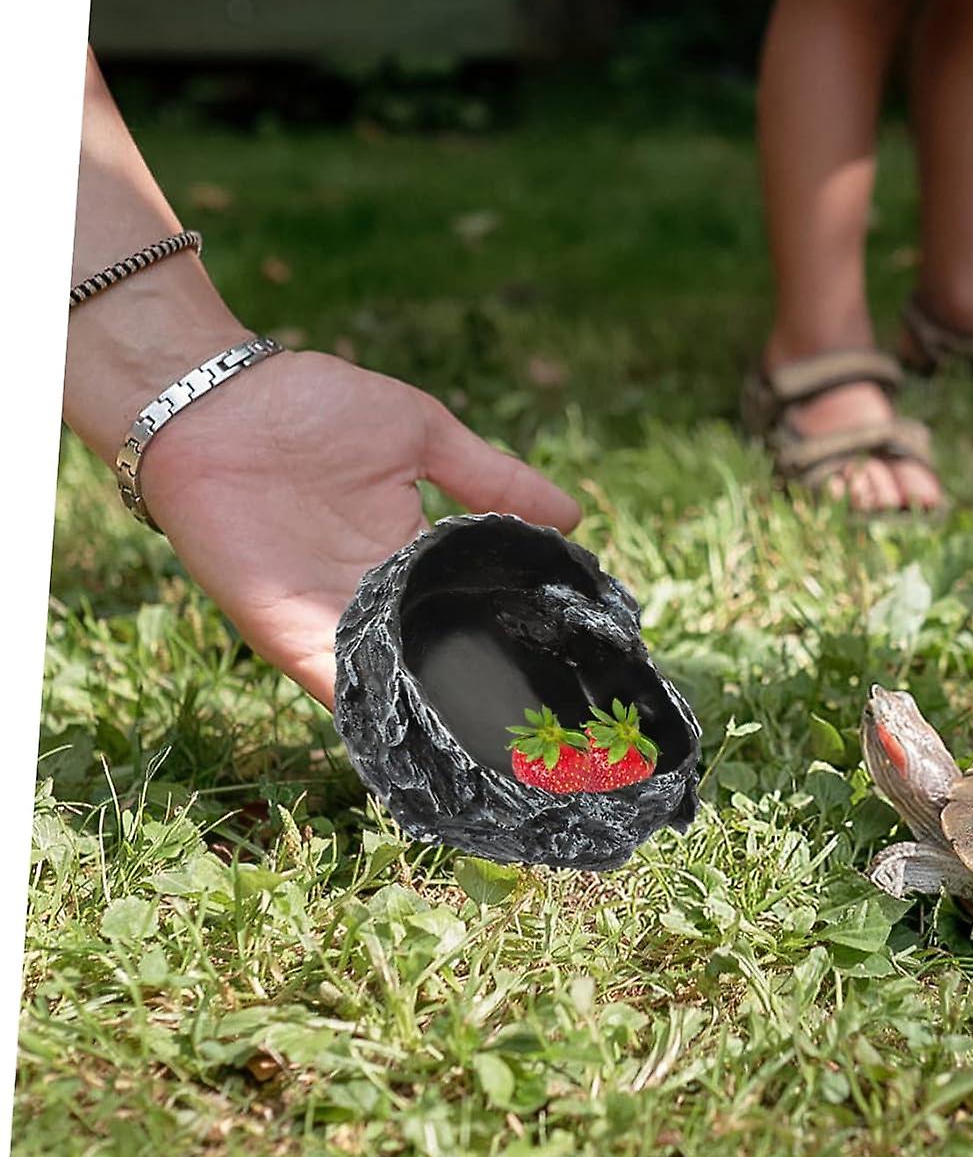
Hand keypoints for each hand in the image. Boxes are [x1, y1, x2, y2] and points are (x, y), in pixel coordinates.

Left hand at [139, 349, 580, 708]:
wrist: (216, 401)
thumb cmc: (313, 404)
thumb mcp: (424, 435)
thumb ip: (494, 479)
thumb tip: (573, 517)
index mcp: (411, 555)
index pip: (469, 610)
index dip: (511, 641)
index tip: (567, 677)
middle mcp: (376, 598)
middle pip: (436, 658)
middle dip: (481, 698)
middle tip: (545, 737)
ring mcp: (332, 620)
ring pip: (394, 684)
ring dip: (437, 718)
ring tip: (500, 755)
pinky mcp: (288, 634)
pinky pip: (338, 686)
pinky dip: (374, 714)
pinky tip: (422, 742)